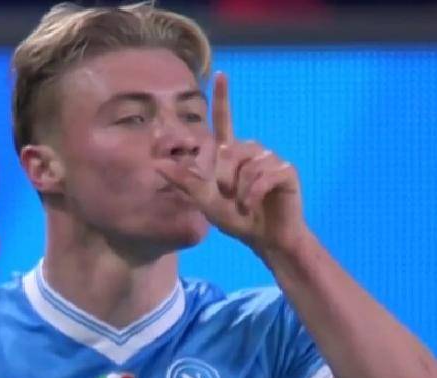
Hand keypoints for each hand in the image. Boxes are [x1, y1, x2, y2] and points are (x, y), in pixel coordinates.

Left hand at [158, 73, 309, 255]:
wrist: (265, 238)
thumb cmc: (236, 219)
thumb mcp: (205, 201)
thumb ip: (184, 181)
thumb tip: (157, 164)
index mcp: (231, 154)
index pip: (224, 120)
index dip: (222, 98)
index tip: (220, 74)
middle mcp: (250, 150)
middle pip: (228, 151)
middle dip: (224, 179)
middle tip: (231, 199)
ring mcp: (270, 159)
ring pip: (245, 164)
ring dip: (239, 190)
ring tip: (244, 204)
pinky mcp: (285, 170)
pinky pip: (262, 175)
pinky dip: (252, 194)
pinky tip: (253, 205)